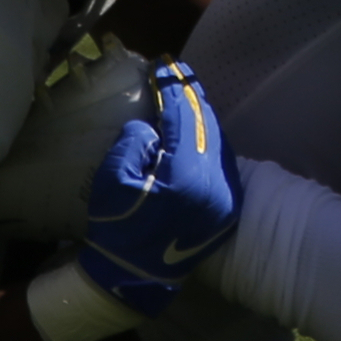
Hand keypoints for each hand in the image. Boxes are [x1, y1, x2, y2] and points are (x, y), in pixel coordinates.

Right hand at [78, 63, 242, 318]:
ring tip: (185, 93)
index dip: (173, 86)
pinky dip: (208, 137)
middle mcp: (216, 180)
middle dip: (192, 94)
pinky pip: (220, 158)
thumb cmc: (118, 229)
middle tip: (176, 71)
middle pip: (208, 123)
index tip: (164, 64)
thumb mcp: (112, 182)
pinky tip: (196, 126)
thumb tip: (152, 124)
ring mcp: (227, 193)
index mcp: (186, 173)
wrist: (135, 276)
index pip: (184, 115)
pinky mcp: (228, 204)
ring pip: (218, 139)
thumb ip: (133, 142)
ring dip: (202, 113)